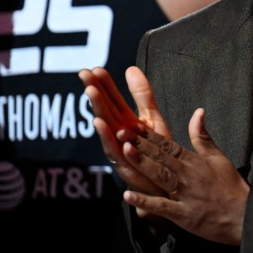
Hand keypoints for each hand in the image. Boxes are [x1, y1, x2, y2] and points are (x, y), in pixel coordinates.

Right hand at [79, 66, 169, 196]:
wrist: (168, 184)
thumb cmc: (157, 151)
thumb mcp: (152, 118)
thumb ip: (142, 95)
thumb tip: (131, 68)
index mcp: (125, 121)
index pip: (112, 99)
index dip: (104, 83)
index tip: (94, 68)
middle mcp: (118, 134)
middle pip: (104, 110)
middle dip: (94, 91)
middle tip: (84, 74)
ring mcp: (119, 149)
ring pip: (105, 127)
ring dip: (97, 110)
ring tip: (91, 92)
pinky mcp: (124, 165)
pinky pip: (113, 150)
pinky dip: (106, 137)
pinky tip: (100, 124)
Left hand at [120, 107, 249, 245]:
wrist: (244, 215)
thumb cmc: (230, 185)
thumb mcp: (218, 156)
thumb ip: (202, 136)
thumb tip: (198, 111)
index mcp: (194, 161)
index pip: (168, 145)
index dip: (149, 135)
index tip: (132, 125)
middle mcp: (187, 175)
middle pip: (160, 157)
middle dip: (139, 144)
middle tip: (121, 132)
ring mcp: (185, 194)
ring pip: (160, 176)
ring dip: (142, 164)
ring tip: (125, 152)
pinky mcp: (183, 215)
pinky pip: (162, 207)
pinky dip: (146, 201)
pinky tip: (129, 195)